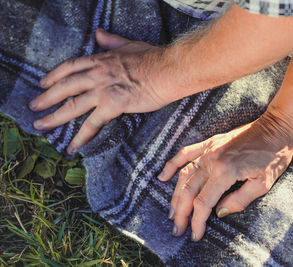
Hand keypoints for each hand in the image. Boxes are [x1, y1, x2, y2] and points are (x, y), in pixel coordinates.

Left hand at [29, 29, 167, 153]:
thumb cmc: (153, 58)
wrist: (168, 70)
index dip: (54, 75)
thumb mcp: (128, 44)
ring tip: (40, 125)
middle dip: (46, 97)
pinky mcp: (112, 105)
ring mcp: (102, 90)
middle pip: (64, 87)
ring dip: (54, 117)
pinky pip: (92, 124)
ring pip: (72, 105)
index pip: (70, 67)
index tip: (43, 82)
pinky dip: (81, 136)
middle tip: (34, 107)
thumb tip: (99, 34)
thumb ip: (111, 41)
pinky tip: (72, 146)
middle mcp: (96, 75)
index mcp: (100, 60)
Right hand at [158, 109, 292, 241]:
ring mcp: (208, 150)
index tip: (195, 235)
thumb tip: (220, 212)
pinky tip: (163, 176)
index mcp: (225, 172)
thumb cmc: (274, 155)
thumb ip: (239, 200)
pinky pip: (185, 153)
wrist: (276, 128)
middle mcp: (212, 160)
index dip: (197, 221)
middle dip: (181, 213)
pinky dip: (172, 165)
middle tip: (177, 229)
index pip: (203, 202)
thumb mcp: (263, 183)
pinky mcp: (210, 143)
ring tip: (171, 212)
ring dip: (175, 196)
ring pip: (184, 176)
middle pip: (189, 191)